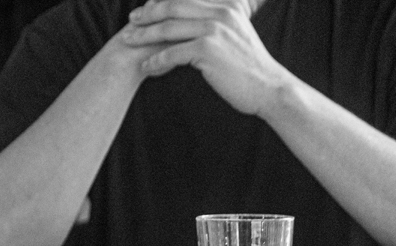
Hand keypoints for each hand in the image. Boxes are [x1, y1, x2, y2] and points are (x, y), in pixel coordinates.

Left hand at [116, 0, 291, 115]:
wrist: (267, 87)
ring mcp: (214, 30)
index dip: (161, 4)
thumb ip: (215, 23)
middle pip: (173, 9)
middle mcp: (220, 13)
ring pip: (169, 29)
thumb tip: (191, 23)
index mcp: (226, 6)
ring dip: (144, 36)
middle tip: (130, 23)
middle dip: (147, 15)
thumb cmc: (246, 66)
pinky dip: (155, 60)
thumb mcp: (234, 35)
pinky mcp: (208, 49)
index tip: (143, 12)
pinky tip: (145, 67)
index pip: (185, 0)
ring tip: (128, 43)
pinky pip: (172, 53)